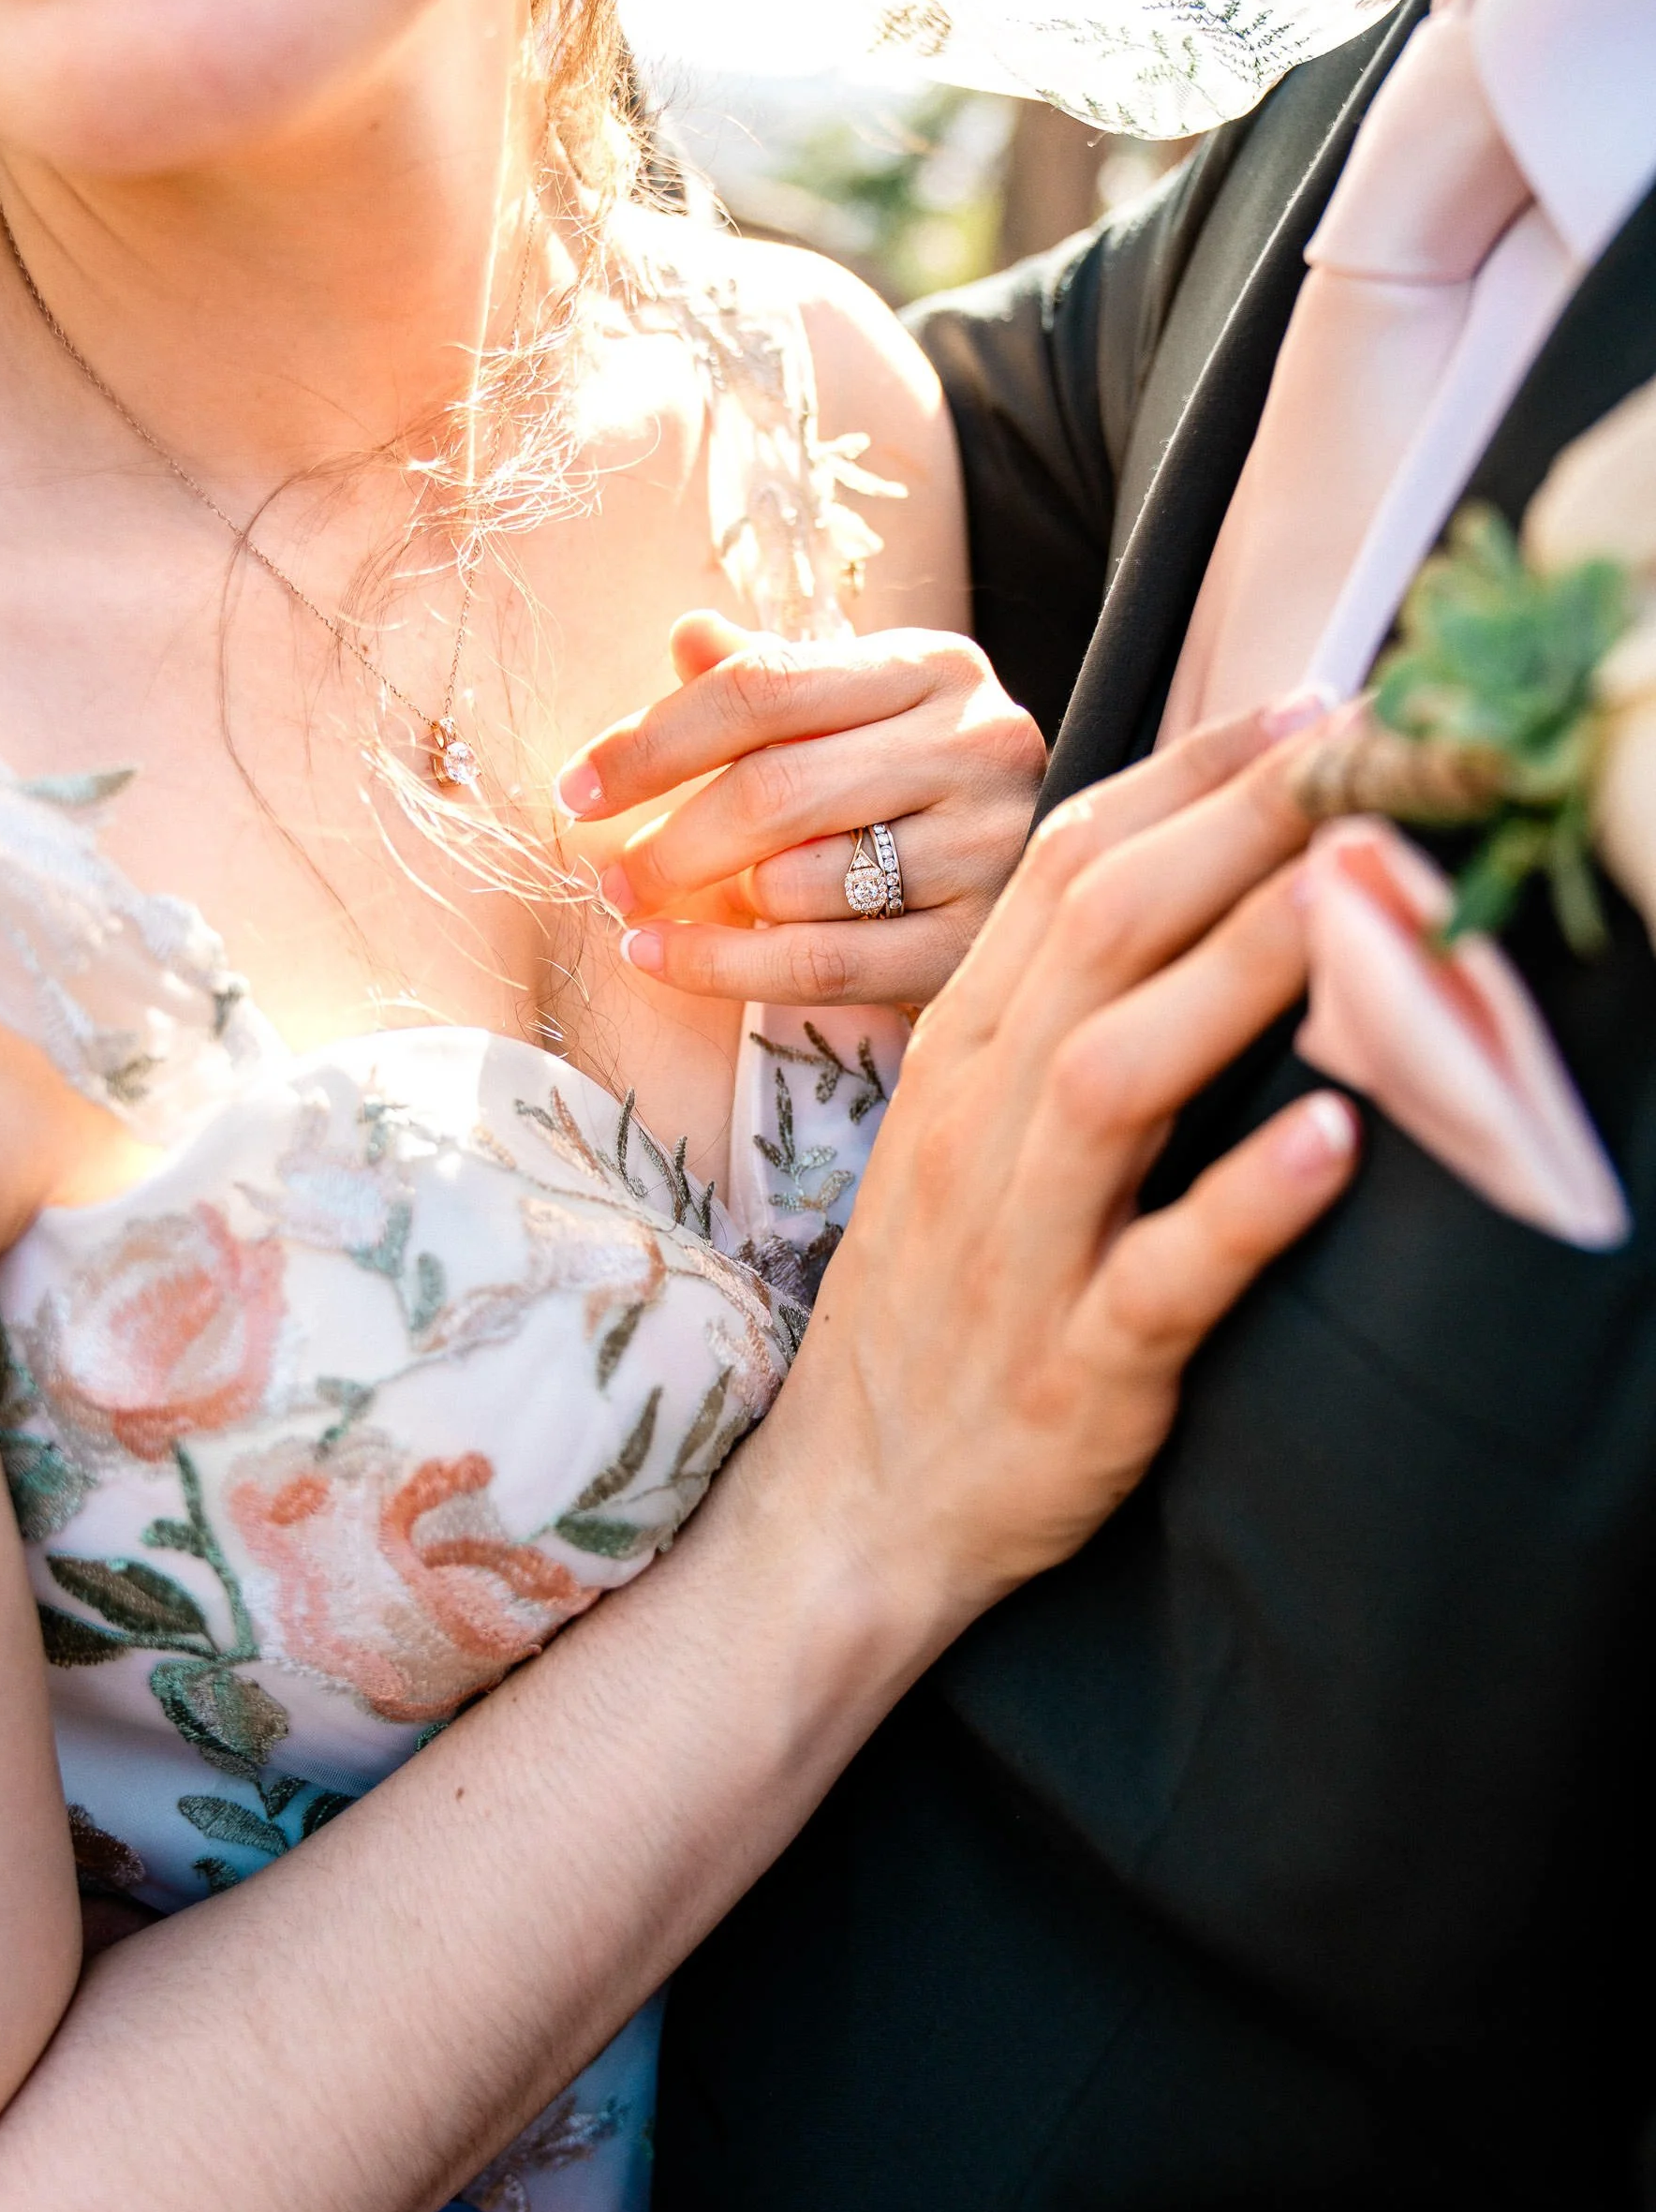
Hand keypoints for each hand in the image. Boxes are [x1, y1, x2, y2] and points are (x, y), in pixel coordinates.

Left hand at [554, 610, 1045, 1005]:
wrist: (1045, 886)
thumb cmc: (915, 794)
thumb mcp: (855, 717)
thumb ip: (770, 680)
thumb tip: (686, 635)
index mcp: (934, 665)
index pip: (763, 685)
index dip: (651, 739)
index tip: (575, 788)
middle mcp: (979, 742)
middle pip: (773, 787)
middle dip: (665, 840)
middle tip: (607, 875)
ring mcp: (990, 846)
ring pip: (797, 881)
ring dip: (709, 906)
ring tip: (660, 914)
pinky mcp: (981, 944)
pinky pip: (821, 964)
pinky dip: (722, 966)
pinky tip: (660, 960)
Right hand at [738, 701, 1357, 1634]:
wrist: (852, 1502)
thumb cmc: (939, 1303)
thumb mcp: (968, 1132)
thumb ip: (1056, 1011)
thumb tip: (1175, 887)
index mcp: (959, 1056)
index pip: (1062, 874)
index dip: (1186, 780)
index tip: (1300, 709)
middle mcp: (979, 1126)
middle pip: (1095, 938)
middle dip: (1232, 827)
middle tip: (1359, 746)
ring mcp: (1020, 1246)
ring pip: (1116, 1076)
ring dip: (1236, 975)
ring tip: (1353, 894)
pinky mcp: (1074, 1369)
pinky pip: (1157, 1273)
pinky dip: (1242, 1203)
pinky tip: (1331, 1142)